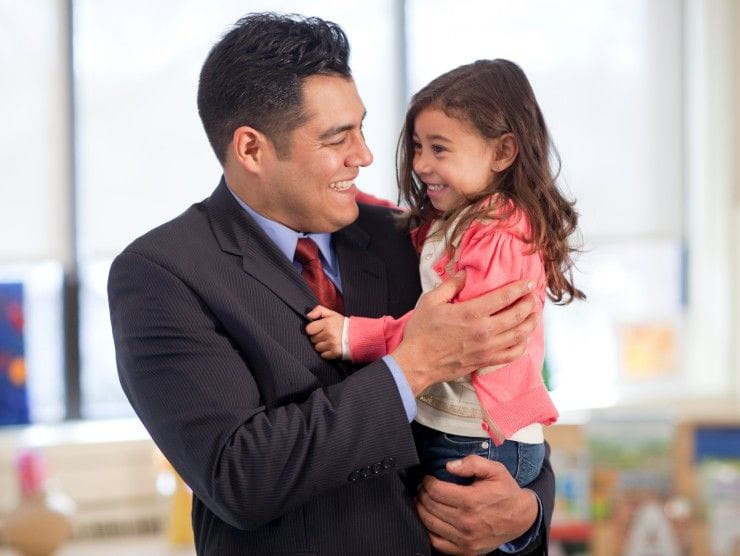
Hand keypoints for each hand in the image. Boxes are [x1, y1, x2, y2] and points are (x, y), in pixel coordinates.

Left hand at [305, 305, 344, 358]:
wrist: (358, 335)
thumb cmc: (342, 324)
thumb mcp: (332, 313)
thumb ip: (318, 310)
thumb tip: (308, 316)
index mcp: (327, 323)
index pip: (309, 329)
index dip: (312, 329)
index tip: (318, 329)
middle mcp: (329, 334)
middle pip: (313, 339)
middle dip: (318, 337)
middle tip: (326, 334)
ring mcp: (332, 344)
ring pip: (317, 348)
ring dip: (322, 345)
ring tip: (329, 341)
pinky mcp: (335, 353)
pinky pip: (323, 355)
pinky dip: (326, 352)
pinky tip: (332, 347)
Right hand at [392, 273, 537, 394]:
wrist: (417, 363)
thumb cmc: (422, 332)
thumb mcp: (431, 301)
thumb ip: (450, 285)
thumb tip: (465, 274)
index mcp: (471, 313)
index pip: (505, 297)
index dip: (520, 288)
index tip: (529, 282)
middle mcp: (484, 330)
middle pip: (517, 315)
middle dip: (529, 303)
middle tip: (532, 296)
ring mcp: (487, 348)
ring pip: (520, 335)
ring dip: (531, 323)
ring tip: (534, 315)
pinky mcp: (485, 361)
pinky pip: (512, 354)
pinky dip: (522, 345)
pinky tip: (523, 338)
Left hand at [416, 455, 538, 554]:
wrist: (522, 518)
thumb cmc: (506, 492)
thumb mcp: (495, 470)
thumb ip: (472, 463)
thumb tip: (449, 466)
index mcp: (472, 501)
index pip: (436, 491)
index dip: (427, 482)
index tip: (428, 478)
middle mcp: (467, 522)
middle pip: (430, 506)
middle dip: (422, 494)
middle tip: (423, 487)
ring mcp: (466, 539)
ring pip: (430, 524)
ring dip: (421, 510)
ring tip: (422, 500)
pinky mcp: (466, 550)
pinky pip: (437, 543)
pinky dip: (429, 530)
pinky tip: (430, 519)